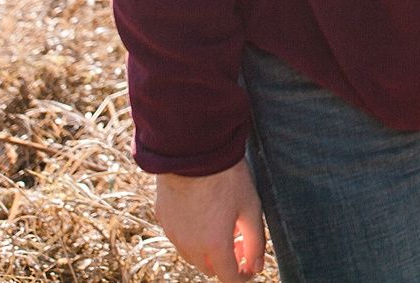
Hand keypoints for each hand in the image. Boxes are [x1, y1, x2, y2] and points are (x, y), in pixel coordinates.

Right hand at [156, 162, 266, 280]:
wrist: (193, 150)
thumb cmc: (227, 177)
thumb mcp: (250, 207)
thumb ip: (256, 242)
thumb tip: (256, 267)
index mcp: (214, 245)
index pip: (229, 277)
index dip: (243, 276)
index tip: (251, 266)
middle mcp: (189, 245)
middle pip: (209, 268)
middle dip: (226, 260)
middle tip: (240, 239)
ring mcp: (172, 232)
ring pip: (192, 254)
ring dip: (207, 249)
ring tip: (223, 224)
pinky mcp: (162, 217)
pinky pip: (178, 235)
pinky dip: (192, 234)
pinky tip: (204, 212)